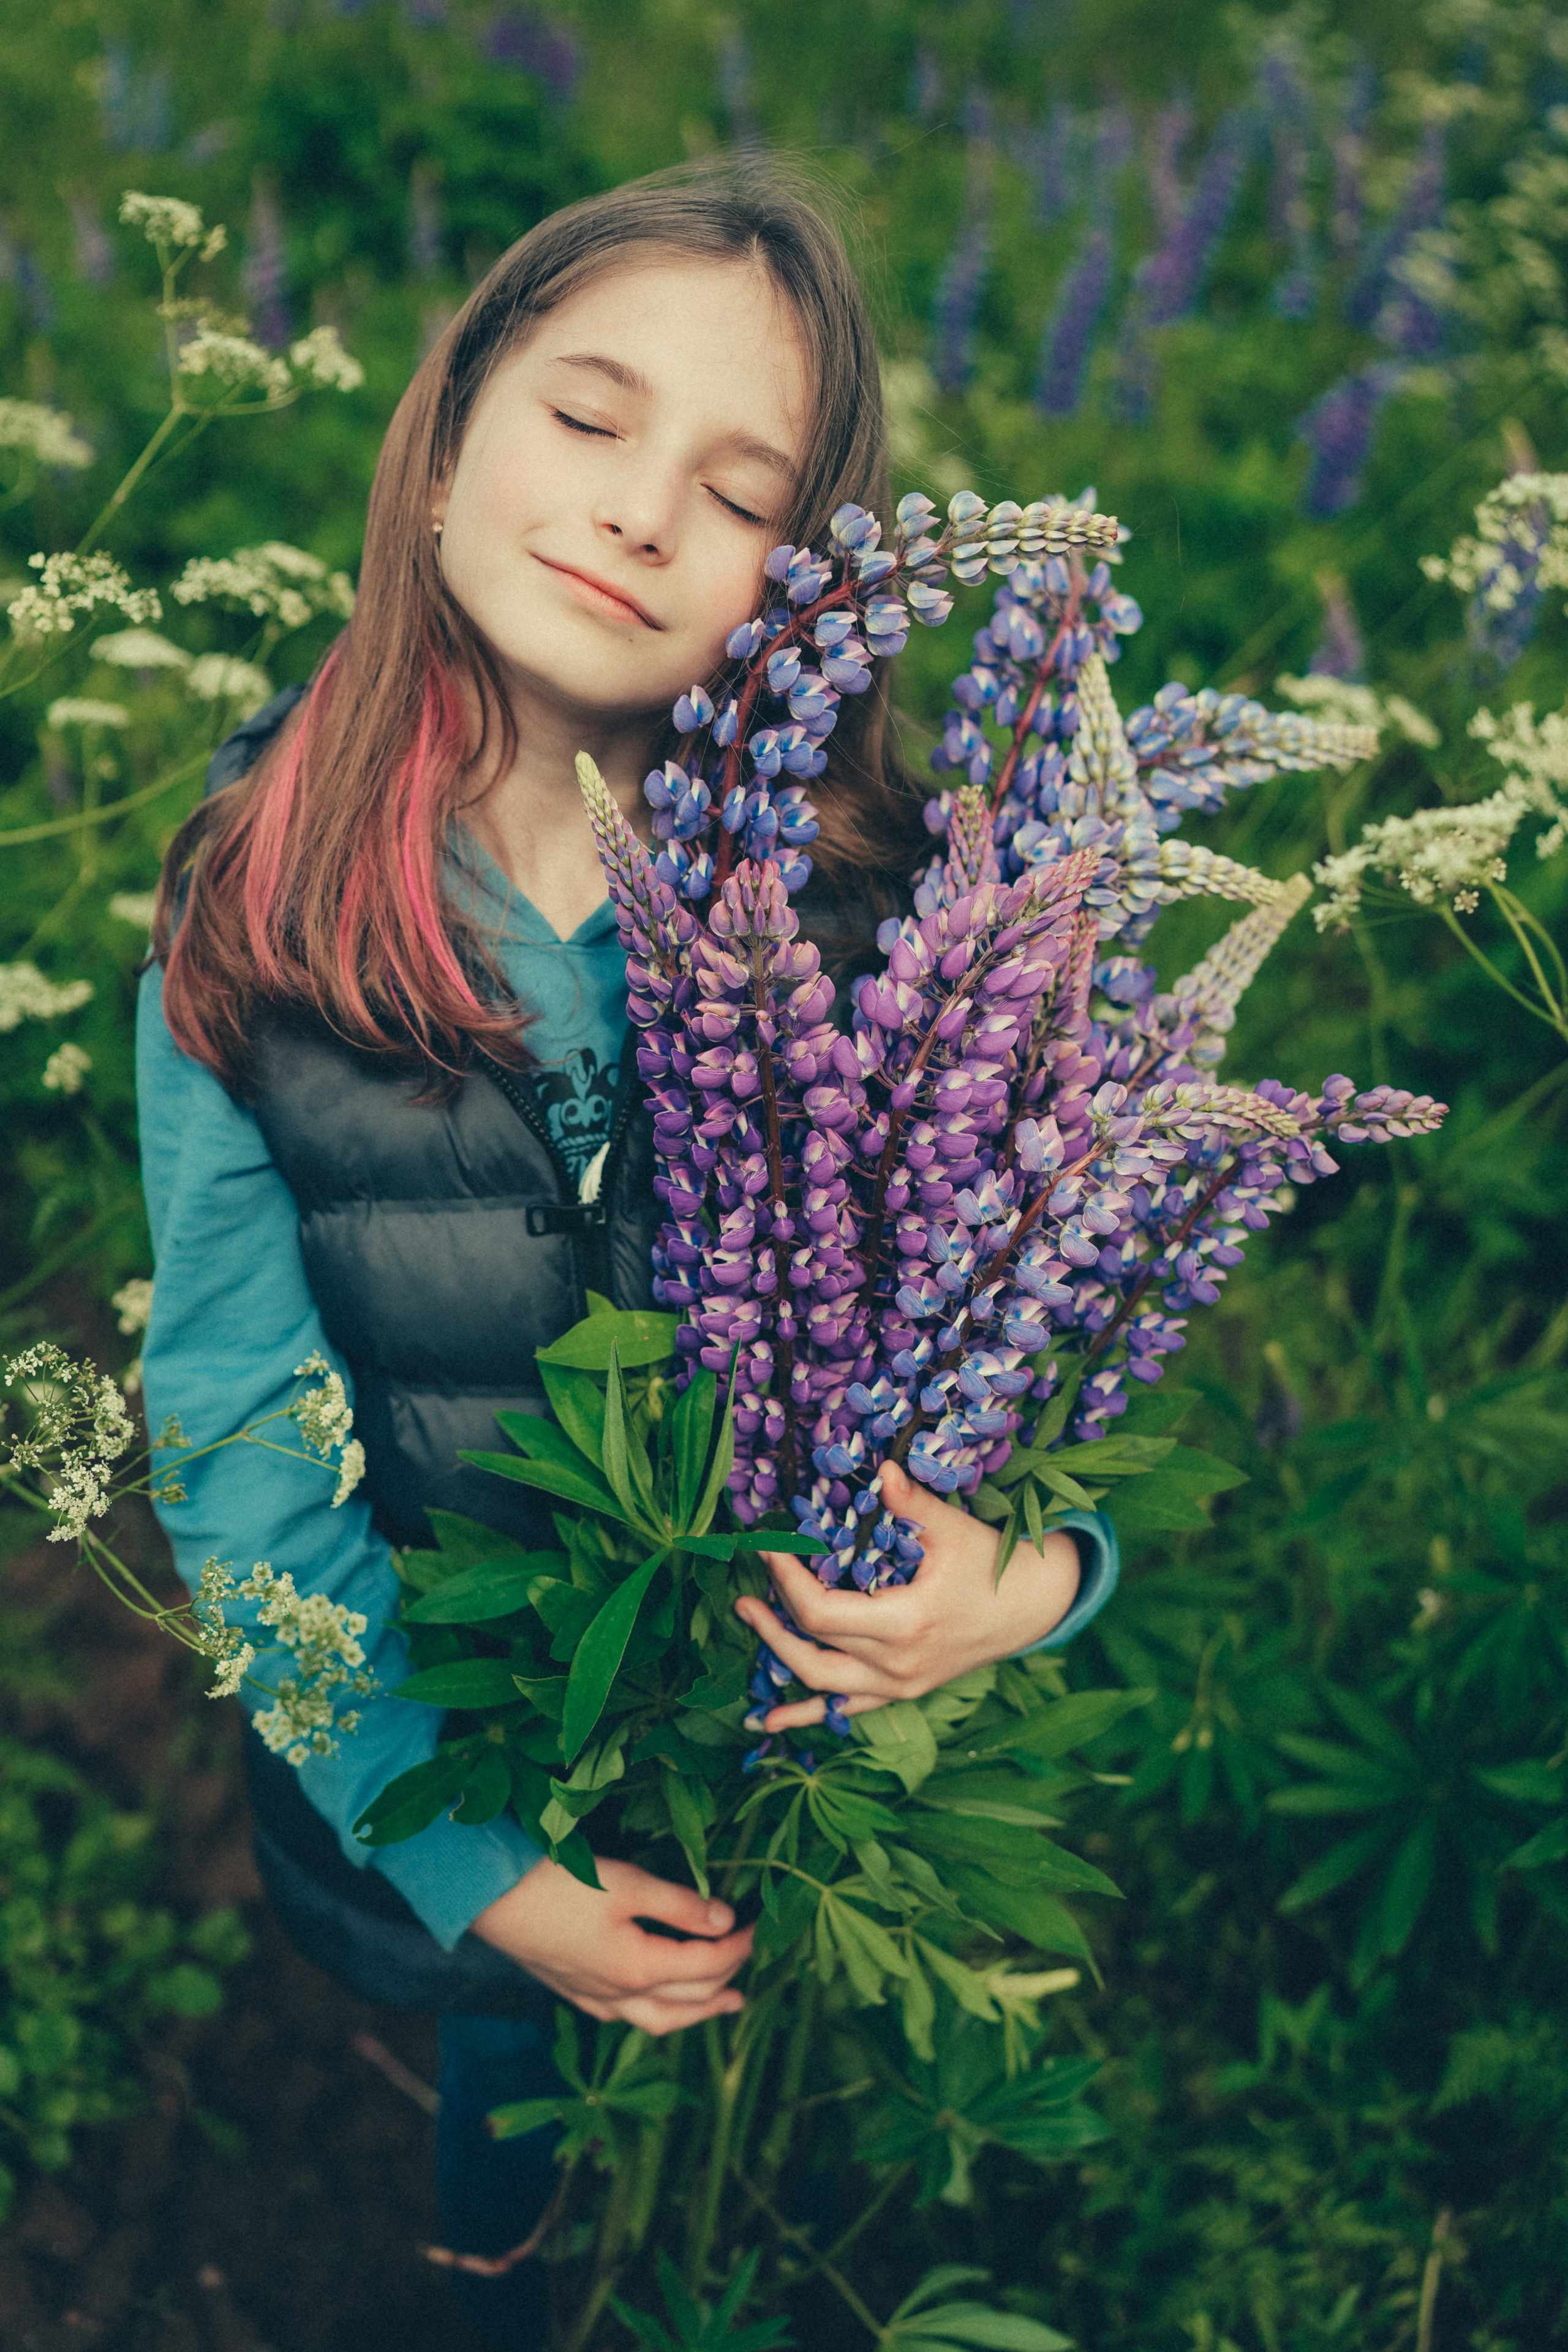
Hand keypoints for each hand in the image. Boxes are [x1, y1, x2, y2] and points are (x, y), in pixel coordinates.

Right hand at [470, 1856, 752, 2035]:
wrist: (490, 1898)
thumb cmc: (560, 1885)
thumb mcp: (628, 1884)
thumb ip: (680, 1905)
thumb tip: (725, 1920)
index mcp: (637, 1970)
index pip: (708, 1965)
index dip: (739, 1945)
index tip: (760, 1924)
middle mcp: (619, 1995)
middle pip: (689, 2000)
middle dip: (727, 1980)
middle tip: (751, 1961)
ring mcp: (593, 1998)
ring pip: (660, 2019)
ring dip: (698, 2010)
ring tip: (726, 2002)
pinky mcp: (573, 1991)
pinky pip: (627, 2016)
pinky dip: (657, 2011)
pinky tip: (658, 2002)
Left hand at [736, 1459, 1080, 1732]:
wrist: (1031, 1608)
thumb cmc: (991, 1565)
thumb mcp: (953, 1531)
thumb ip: (913, 1504)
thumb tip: (881, 1469)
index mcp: (906, 1624)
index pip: (822, 1613)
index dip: (787, 1581)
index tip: (770, 1549)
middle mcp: (898, 1666)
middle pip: (812, 1650)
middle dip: (772, 1620)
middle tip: (745, 1593)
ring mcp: (899, 1686)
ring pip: (822, 1687)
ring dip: (779, 1660)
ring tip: (750, 1627)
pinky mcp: (902, 1692)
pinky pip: (846, 1708)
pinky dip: (808, 1713)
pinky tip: (770, 1722)